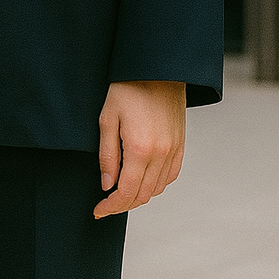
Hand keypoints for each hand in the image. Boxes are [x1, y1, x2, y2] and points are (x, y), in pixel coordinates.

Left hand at [94, 80, 184, 218]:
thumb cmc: (128, 88)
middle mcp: (161, 153)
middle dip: (122, 204)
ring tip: (121, 192)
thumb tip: (107, 185)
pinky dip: (156, 184)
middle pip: (143, 195)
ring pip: (157, 188)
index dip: (111, 206)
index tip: (98, 210)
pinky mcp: (181, 144)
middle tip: (106, 204)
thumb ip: (107, 156)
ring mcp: (174, 149)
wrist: (157, 69)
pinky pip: (171, 175)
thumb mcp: (107, 118)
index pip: (126, 192)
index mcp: (140, 149)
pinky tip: (143, 180)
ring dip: (139, 196)